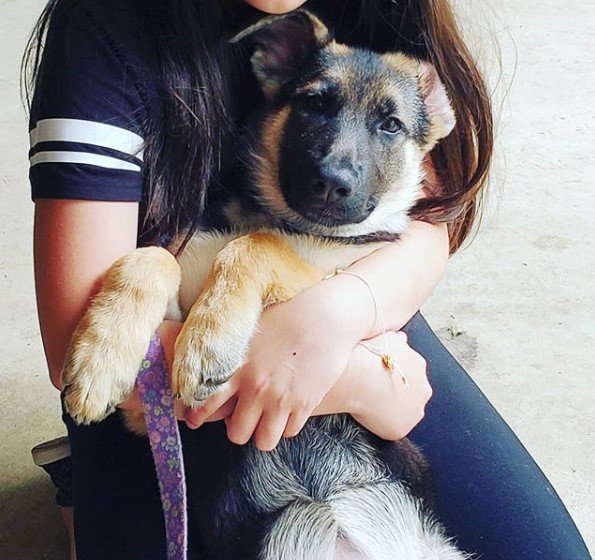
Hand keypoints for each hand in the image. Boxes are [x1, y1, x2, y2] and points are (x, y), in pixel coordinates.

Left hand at [187, 329, 430, 446]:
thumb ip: (232, 351)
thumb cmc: (287, 315)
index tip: (195, 420)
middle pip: (236, 433)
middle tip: (243, 421)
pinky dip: (287, 426)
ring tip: (266, 423)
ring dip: (264, 434)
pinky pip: (291, 431)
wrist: (326, 316)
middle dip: (238, 429)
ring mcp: (281, 399)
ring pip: (264, 441)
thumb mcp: (251, 328)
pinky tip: (288, 412)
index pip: (206, 402)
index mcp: (238, 367)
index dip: (197, 416)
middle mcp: (256, 388)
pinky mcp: (305, 403)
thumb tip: (214, 362)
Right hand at [346, 331, 431, 439]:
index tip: (381, 373)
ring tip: (371, 403)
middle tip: (376, 389)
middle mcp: (423, 389)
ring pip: (405, 411)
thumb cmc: (367, 355)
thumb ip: (398, 340)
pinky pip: (392, 427)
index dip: (394, 372)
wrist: (358, 377)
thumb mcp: (386, 336)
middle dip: (398, 391)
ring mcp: (414, 411)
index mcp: (419, 364)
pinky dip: (383, 423)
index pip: (410, 371)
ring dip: (393, 409)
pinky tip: (368, 415)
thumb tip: (402, 340)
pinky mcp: (401, 429)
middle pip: (412, 392)